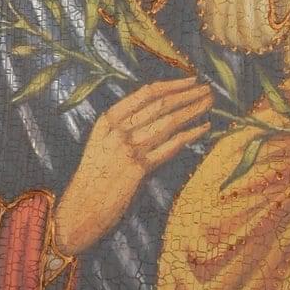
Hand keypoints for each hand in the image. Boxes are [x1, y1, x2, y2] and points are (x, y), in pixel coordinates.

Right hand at [52, 77, 211, 255]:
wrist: (80, 209)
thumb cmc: (94, 177)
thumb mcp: (101, 143)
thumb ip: (124, 127)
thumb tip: (159, 113)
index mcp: (107, 120)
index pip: (145, 94)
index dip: (171, 85)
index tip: (190, 79)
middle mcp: (117, 132)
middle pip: (159, 106)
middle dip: (187, 95)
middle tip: (207, 89)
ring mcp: (127, 150)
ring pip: (167, 123)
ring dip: (192, 110)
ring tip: (209, 103)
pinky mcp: (138, 170)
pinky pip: (169, 147)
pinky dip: (189, 136)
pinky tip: (203, 128)